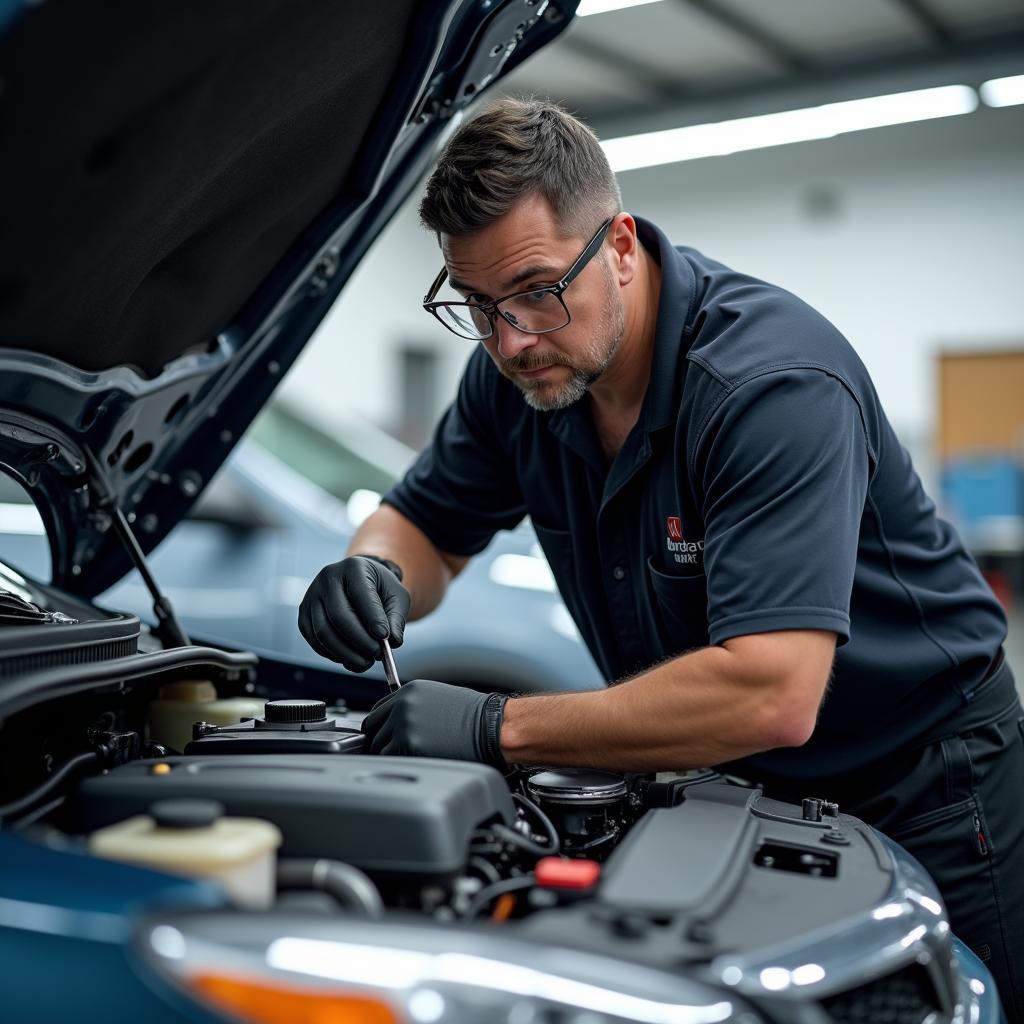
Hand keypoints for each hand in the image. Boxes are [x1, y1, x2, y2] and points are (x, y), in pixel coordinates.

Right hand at [298, 555, 409, 671]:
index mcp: (353, 568)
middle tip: (376, 654)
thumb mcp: (396, 595)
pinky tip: (350, 657)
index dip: (372, 619)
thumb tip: (393, 641)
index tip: (385, 638)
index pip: (360, 595)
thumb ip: (396, 617)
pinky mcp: (304, 615)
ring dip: (346, 654)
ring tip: (366, 662)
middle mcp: (327, 579)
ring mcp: (311, 597)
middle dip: (360, 641)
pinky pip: (315, 641)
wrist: (358, 581)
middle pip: (339, 617)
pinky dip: (333, 655)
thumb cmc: (379, 588)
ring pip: (323, 633)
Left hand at [361, 679, 509, 767]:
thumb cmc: (475, 716)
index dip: (381, 726)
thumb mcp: (438, 698)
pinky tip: (416, 761)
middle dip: (382, 740)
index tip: (386, 734)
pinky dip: (399, 764)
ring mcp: (404, 726)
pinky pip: (390, 760)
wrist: (493, 727)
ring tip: (412, 755)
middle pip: (373, 729)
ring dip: (391, 754)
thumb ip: (412, 707)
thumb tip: (395, 723)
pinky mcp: (409, 747)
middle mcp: (402, 706)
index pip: (377, 710)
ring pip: (378, 747)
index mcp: (409, 691)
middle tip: (399, 749)